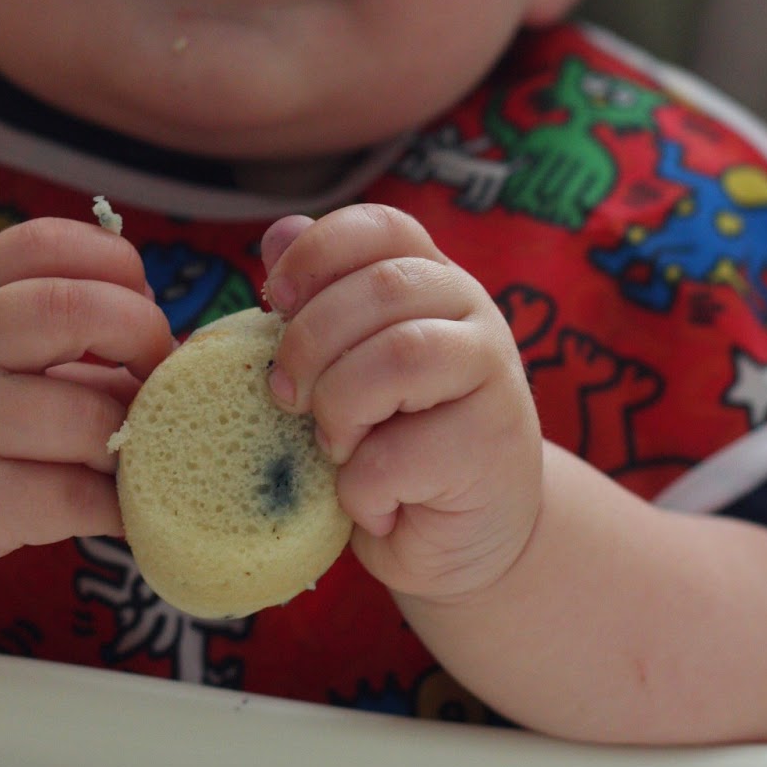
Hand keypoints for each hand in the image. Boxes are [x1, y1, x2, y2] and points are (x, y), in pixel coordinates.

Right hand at [0, 217, 172, 600]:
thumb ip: (41, 323)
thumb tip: (165, 341)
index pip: (45, 243)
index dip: (116, 264)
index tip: (137, 303)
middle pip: (72, 308)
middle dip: (143, 334)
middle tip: (156, 372)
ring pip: (88, 418)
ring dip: (133, 438)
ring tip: (127, 451)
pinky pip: (75, 499)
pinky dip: (119, 505)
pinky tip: (119, 507)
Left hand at [261, 204, 541, 605]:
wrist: (465, 539)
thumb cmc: (395, 443)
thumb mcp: (349, 366)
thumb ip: (319, 302)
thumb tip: (279, 231)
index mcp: (433, 280)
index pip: (381, 227)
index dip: (317, 252)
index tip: (274, 299)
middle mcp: (473, 313)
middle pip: (382, 288)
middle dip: (309, 342)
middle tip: (285, 396)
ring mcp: (493, 377)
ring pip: (399, 356)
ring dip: (339, 408)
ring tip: (334, 447)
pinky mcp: (491, 448)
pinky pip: (398, 454)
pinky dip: (362, 486)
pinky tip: (376, 503)